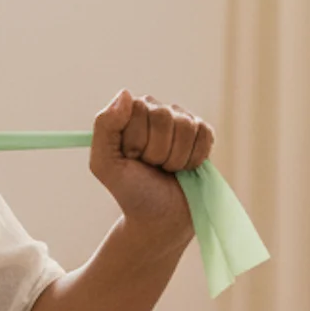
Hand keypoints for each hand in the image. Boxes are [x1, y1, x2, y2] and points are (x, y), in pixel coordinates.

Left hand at [90, 90, 215, 243]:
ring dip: (175, 158)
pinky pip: (205, 134)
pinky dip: (195, 158)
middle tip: (151, 167)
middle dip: (156, 151)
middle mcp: (154, 110)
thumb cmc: (130, 190)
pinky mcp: (202, 133)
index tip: (132, 159)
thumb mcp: (105, 164)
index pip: (137, 109)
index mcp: (128, 113)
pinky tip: (184, 168)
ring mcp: (180, 120)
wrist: (161, 217)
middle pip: (163, 116)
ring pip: (185, 126)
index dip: (136, 142)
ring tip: (166, 169)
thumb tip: (125, 93)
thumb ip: (105, 126)